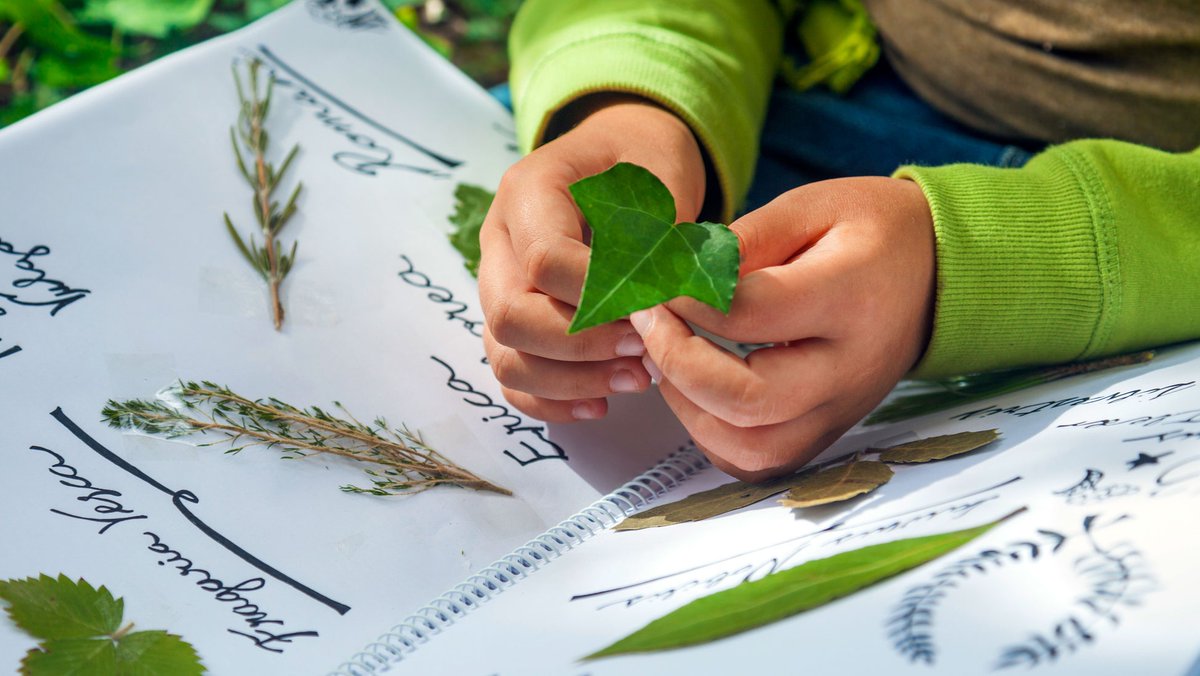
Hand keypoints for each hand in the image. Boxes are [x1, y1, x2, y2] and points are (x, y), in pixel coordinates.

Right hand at [479, 97, 707, 421]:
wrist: (622, 155)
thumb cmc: (642, 161)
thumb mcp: (660, 172)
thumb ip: (657, 230)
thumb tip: (659, 301)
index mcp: (527, 191)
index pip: (544, 260)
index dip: (598, 297)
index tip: (651, 310)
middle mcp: (499, 242)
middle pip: (510, 316)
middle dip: (581, 346)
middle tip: (643, 350)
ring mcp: (498, 285)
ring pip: (506, 356)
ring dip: (571, 381)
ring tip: (637, 379)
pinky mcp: (513, 322)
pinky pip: (513, 376)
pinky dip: (553, 401)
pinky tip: (603, 403)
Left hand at [632, 177, 935, 480]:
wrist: (940, 274)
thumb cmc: (873, 232)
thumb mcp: (813, 205)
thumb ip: (746, 238)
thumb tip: (678, 271)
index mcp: (850, 297)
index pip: (752, 314)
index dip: (688, 298)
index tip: (660, 279)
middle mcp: (850, 368)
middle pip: (749, 400)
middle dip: (677, 362)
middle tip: (649, 322)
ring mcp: (842, 410)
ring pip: (752, 448)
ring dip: (690, 409)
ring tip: (670, 359)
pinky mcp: (829, 432)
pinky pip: (760, 463)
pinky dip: (714, 437)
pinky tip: (698, 392)